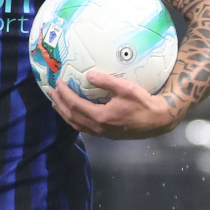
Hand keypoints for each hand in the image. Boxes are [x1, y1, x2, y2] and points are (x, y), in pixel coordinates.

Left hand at [49, 70, 176, 139]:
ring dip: (65, 114)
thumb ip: (106, 81)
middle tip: (51, 93)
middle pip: (72, 117)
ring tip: (57, 103)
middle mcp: (98, 127)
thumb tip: (88, 74)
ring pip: (77, 125)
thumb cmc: (143, 103)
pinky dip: (74, 120)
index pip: (75, 105)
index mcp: (101, 117)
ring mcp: (102, 133)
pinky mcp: (106, 134)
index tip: (58, 84)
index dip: (64, 94)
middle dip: (60, 105)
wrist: (158, 120)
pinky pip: (84, 128)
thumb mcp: (126, 88)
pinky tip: (73, 113)